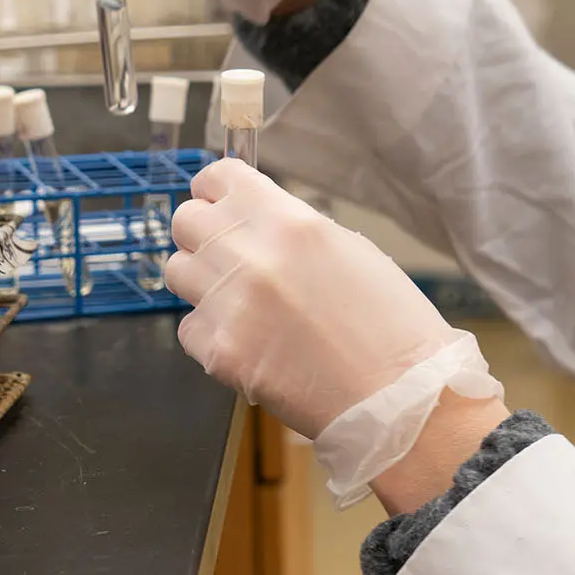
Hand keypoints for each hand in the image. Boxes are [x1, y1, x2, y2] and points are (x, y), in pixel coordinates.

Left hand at [166, 159, 465, 440]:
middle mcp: (250, 256)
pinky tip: (248, 340)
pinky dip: (211, 331)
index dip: (215, 190)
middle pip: (184, 220)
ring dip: (201, 280)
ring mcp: (229, 306)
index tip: (219, 202)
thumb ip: (292, 231)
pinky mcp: (218, 353)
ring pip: (176, 272)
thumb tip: (255, 224)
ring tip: (237, 299)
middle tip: (225, 253)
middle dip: (202, 233)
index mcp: (289, 222)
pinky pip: (189, 327)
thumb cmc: (390, 322)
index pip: (218, 178)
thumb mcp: (349, 249)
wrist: (399, 396)